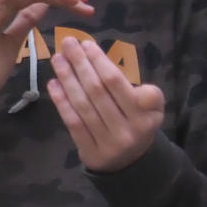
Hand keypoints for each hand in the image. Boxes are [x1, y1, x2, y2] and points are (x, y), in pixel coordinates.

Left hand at [47, 37, 164, 171]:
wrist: (131, 164)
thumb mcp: (152, 109)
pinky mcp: (90, 151)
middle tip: (67, 43)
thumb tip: (111, 68)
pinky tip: (53, 84)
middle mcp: (127, 129)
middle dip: (80, 64)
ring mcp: (107, 142)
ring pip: (83, 105)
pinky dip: (62, 101)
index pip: (116, 82)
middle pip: (97, 91)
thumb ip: (144, 91)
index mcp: (144, 114)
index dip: (100, 62)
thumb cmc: (137, 124)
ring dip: (67, 79)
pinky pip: (73, 122)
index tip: (87, 45)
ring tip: (58, 59)